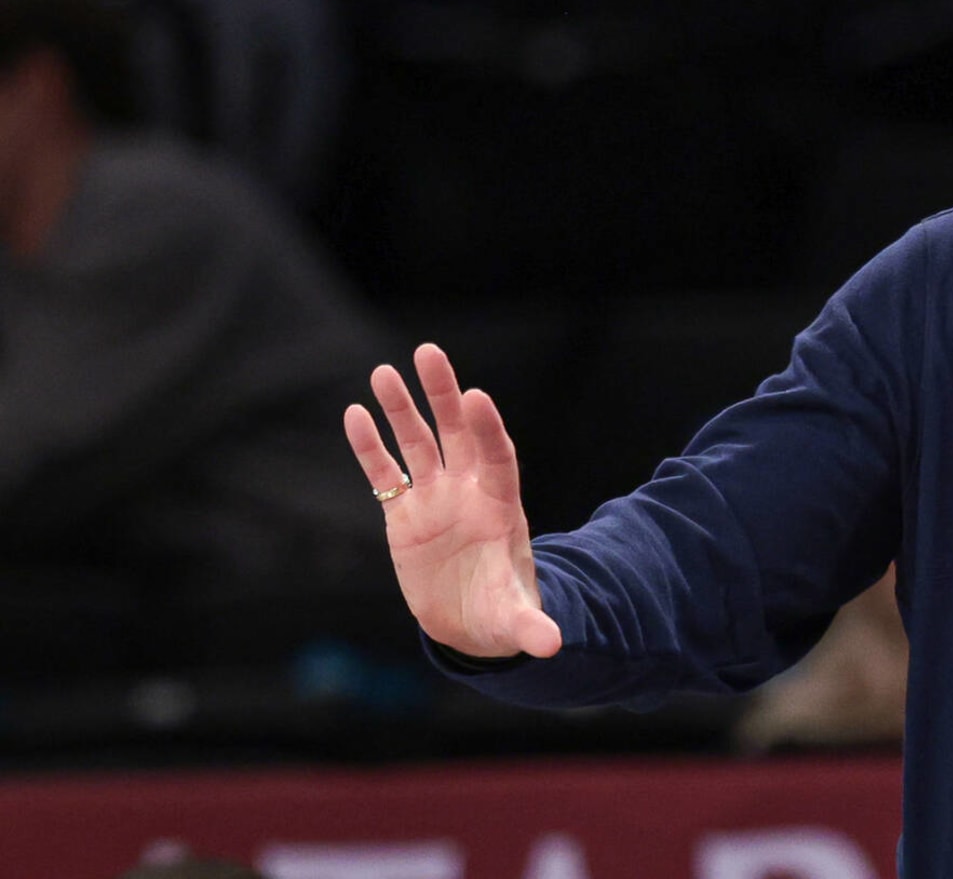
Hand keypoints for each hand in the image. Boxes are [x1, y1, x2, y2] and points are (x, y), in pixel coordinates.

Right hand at [345, 343, 561, 658]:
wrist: (471, 622)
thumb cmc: (502, 613)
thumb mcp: (517, 622)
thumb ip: (532, 628)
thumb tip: (552, 645)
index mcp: (501, 507)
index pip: (498, 457)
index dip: (488, 429)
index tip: (476, 396)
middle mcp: (467, 492)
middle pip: (457, 433)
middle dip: (444, 395)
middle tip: (429, 352)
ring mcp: (434, 499)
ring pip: (417, 444)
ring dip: (401, 409)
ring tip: (383, 372)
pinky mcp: (403, 513)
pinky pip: (385, 473)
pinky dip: (369, 446)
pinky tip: (354, 414)